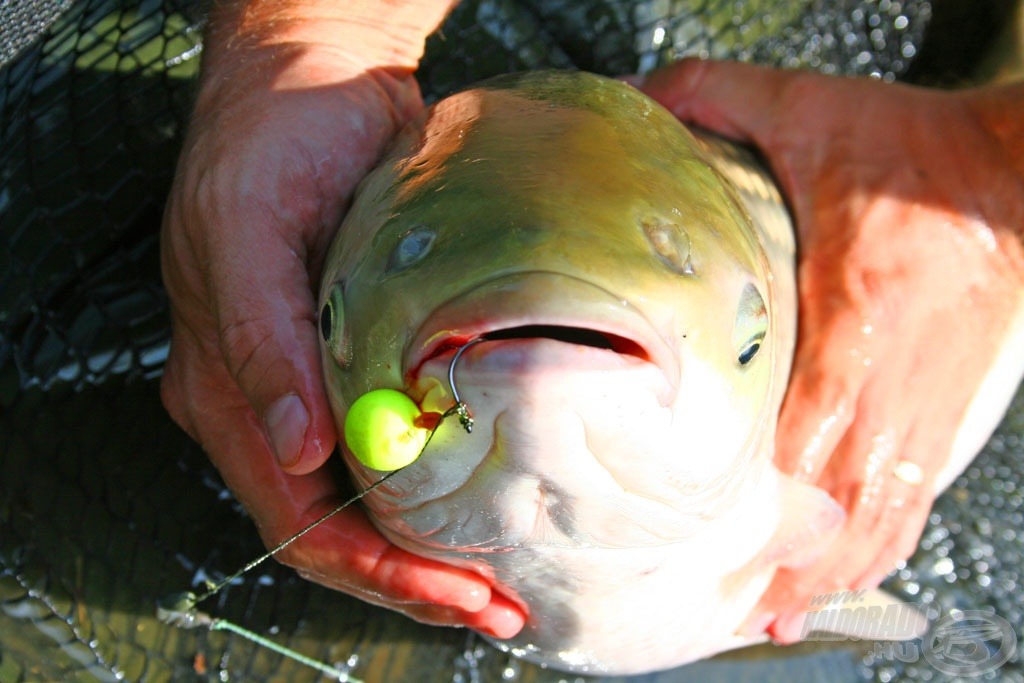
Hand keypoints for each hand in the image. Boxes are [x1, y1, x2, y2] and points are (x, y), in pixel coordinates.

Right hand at [160, 0, 523, 637]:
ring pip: (371, 499)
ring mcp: (316, 384)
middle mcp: (269, 402)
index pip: (296, 517)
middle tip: (499, 610)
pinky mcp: (362, 356)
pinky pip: (398, 446)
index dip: (375, 569)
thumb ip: (259, 344)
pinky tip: (490, 511)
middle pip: (337, 527)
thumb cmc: (270, 143)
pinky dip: (442, 492)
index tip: (455, 594)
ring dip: (432, 550)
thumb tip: (296, 453)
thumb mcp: (246, 230)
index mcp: (225, 390)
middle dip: (413, 580)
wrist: (315, 79)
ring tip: (504, 587)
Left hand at [639, 60, 1023, 640]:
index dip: (759, 504)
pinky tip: (833, 582)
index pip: (806, 436)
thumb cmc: (921, 152)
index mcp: (857, 319)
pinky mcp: (945, 419)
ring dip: (819, 576)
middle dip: (777, 565)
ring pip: (874, 521)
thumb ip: (720, 100)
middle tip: (712, 606)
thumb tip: (642, 103)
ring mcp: (925, 411)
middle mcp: (894, 385)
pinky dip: (869, 554)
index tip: (705, 544)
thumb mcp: (816, 109)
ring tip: (763, 618)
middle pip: (835, 505)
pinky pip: (910, 506)